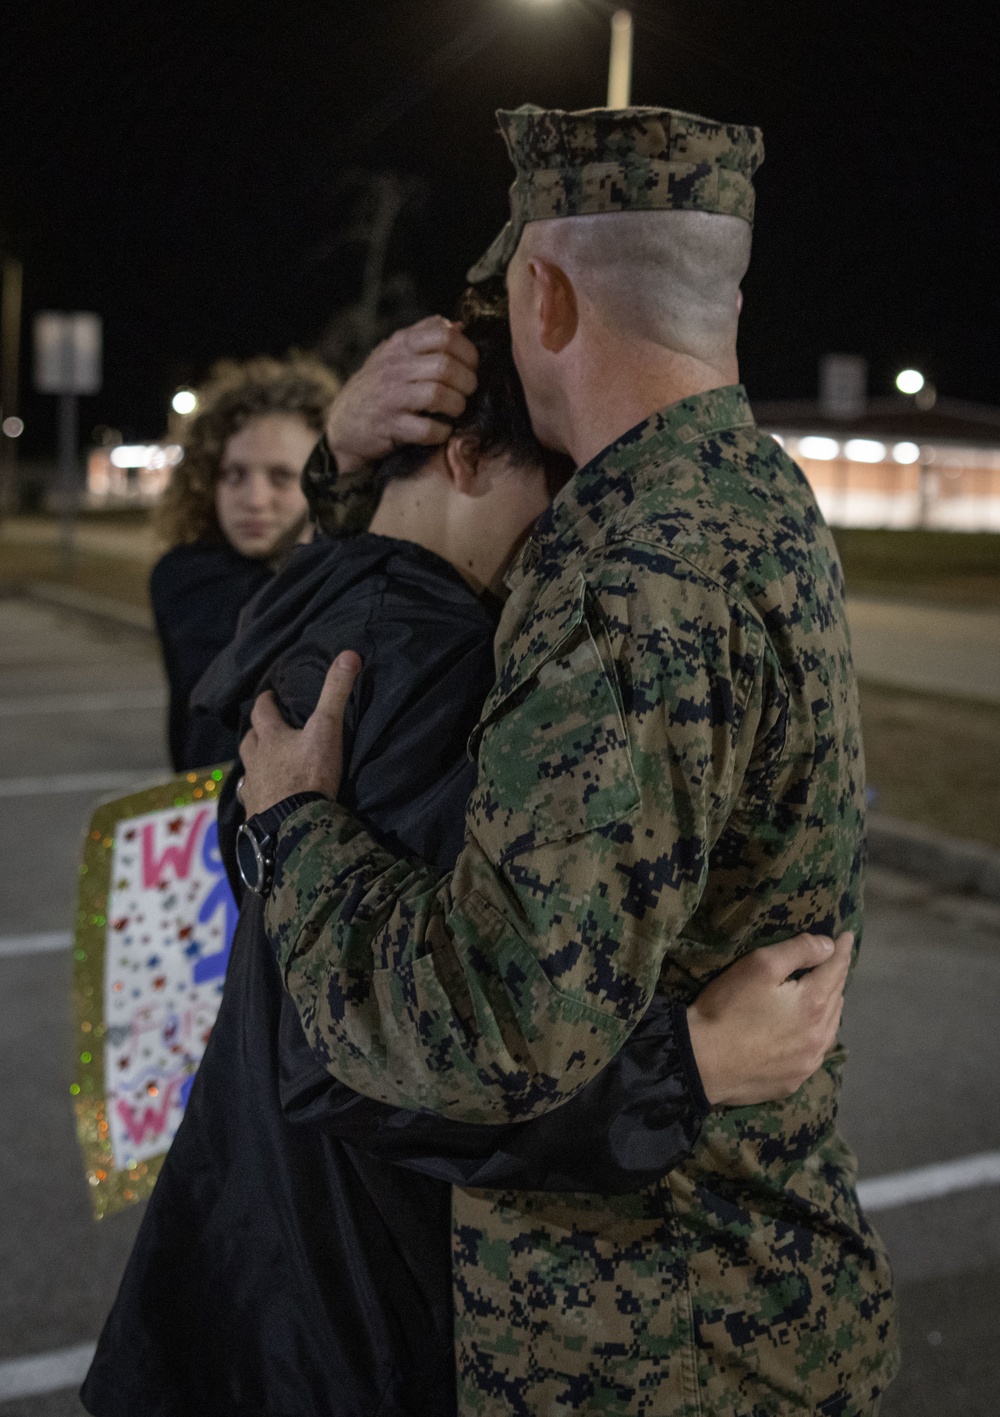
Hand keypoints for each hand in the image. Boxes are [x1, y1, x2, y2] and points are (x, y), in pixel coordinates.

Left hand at [239, 652, 362, 817]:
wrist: (292, 826)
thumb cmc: (308, 775)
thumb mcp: (326, 730)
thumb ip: (336, 693)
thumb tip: (349, 654)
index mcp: (270, 738)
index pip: (262, 711)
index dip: (266, 701)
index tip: (269, 695)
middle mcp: (255, 761)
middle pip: (248, 740)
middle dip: (255, 732)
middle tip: (263, 729)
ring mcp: (253, 789)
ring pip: (248, 770)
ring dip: (254, 763)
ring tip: (263, 763)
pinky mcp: (255, 814)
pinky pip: (253, 799)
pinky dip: (258, 795)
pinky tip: (265, 800)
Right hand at [326, 316, 478, 473]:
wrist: (344, 421)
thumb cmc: (378, 385)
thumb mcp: (394, 352)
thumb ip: (425, 335)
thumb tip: (460, 325)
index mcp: (401, 344)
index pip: (444, 335)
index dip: (468, 351)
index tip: (471, 366)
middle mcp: (395, 367)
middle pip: (445, 366)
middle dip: (467, 382)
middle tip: (467, 391)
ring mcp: (391, 397)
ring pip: (438, 395)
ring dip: (457, 405)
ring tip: (455, 409)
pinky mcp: (390, 426)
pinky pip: (427, 429)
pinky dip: (442, 432)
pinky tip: (441, 430)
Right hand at [686, 932, 853, 1106]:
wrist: (702, 1063)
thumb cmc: (728, 1008)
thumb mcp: (759, 966)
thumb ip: (798, 951)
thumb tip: (829, 945)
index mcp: (814, 1004)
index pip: (836, 969)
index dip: (842, 950)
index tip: (849, 936)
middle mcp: (819, 1036)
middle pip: (837, 999)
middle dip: (837, 978)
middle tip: (834, 963)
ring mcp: (808, 1063)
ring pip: (830, 1029)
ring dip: (830, 1008)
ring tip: (826, 995)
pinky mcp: (793, 1081)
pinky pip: (814, 1053)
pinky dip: (816, 1036)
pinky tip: (806, 1034)